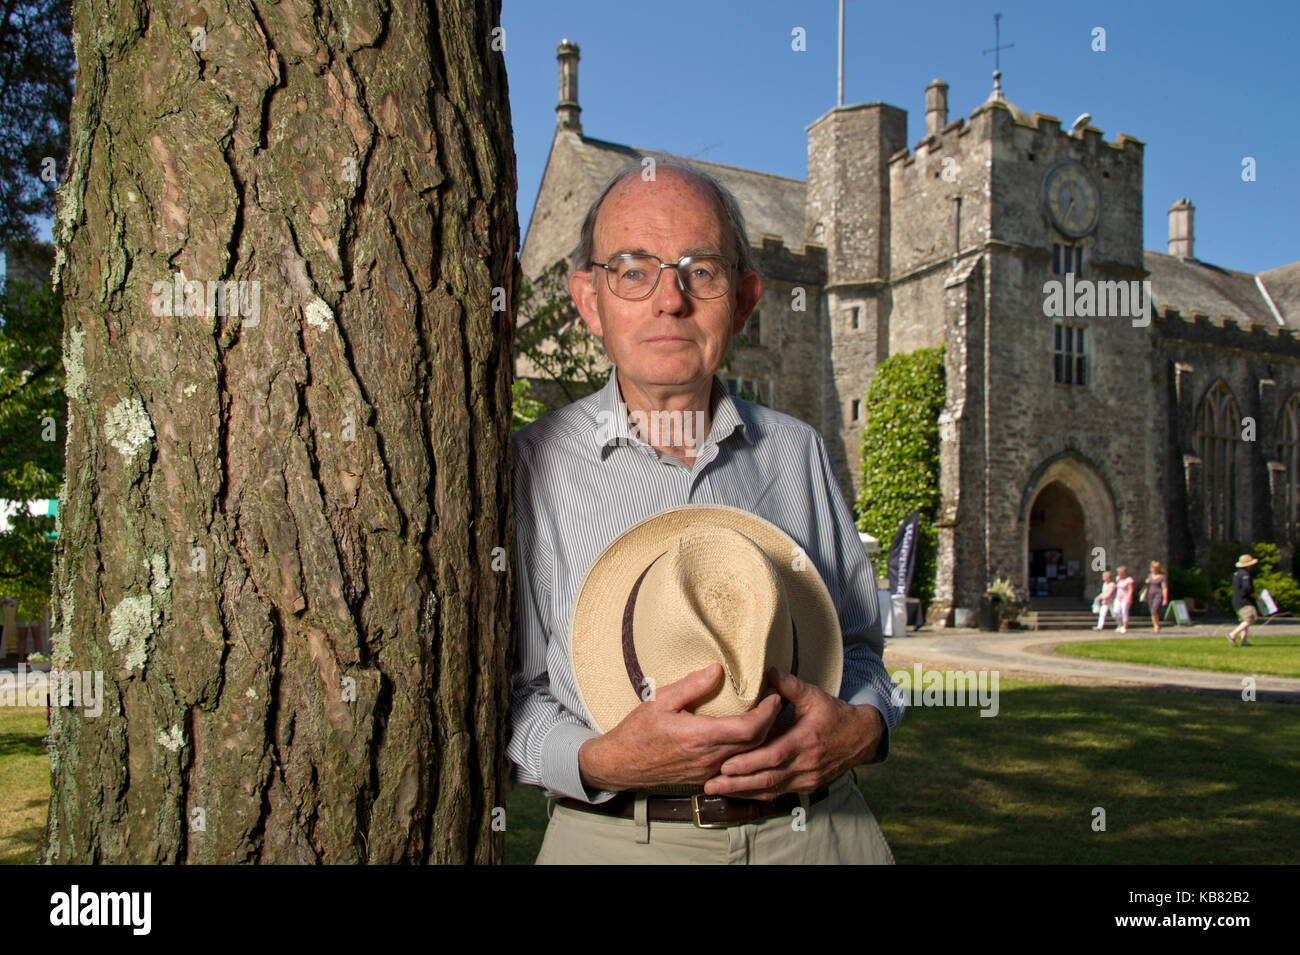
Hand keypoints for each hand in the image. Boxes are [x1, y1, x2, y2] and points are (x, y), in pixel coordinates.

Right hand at [577, 663, 783, 791]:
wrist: (620, 764)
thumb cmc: (638, 731)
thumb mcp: (661, 700)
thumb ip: (692, 685)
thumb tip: (717, 669)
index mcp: (701, 736)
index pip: (750, 728)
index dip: (769, 713)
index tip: (775, 696)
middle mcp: (709, 757)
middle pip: (756, 744)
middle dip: (772, 723)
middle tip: (776, 702)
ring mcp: (708, 771)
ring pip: (748, 757)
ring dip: (762, 738)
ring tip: (766, 717)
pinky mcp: (703, 778)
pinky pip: (734, 765)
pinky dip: (747, 751)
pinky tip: (746, 737)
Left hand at [702, 668, 881, 800]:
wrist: (861, 738)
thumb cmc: (834, 714)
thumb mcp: (814, 696)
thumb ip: (790, 685)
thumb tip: (769, 671)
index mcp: (806, 740)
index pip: (775, 755)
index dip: (750, 762)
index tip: (726, 764)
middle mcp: (806, 764)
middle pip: (768, 777)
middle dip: (738, 782)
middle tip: (711, 783)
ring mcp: (807, 778)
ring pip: (771, 789)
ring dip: (743, 792)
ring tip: (717, 790)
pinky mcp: (807, 786)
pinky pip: (779, 793)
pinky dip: (757, 794)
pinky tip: (739, 793)